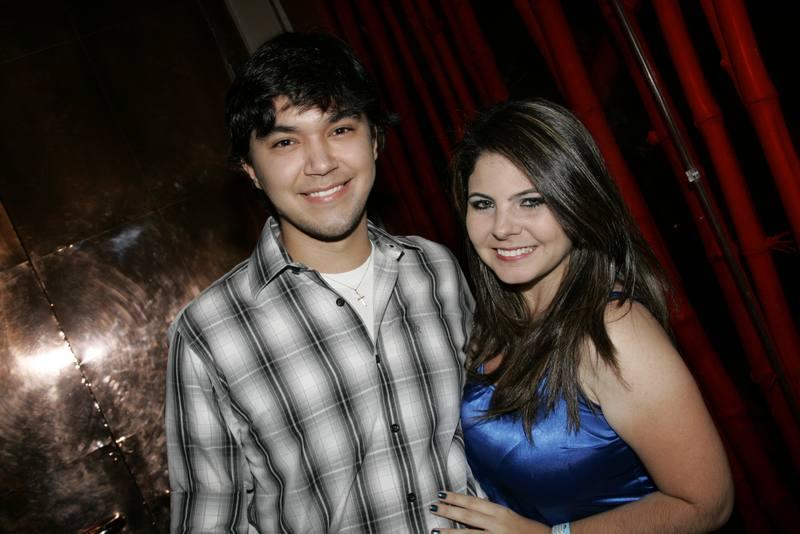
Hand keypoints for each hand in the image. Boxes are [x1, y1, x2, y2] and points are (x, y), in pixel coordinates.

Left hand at [429, 491, 548, 533]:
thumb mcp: (508, 515)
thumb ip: (490, 512)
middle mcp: (497, 525)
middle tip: (432, 508)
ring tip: (435, 531)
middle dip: (448, 512)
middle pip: (467, 517)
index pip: (473, 503)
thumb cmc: (526, 529)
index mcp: (500, 512)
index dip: (456, 498)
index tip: (441, 494)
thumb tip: (471, 507)